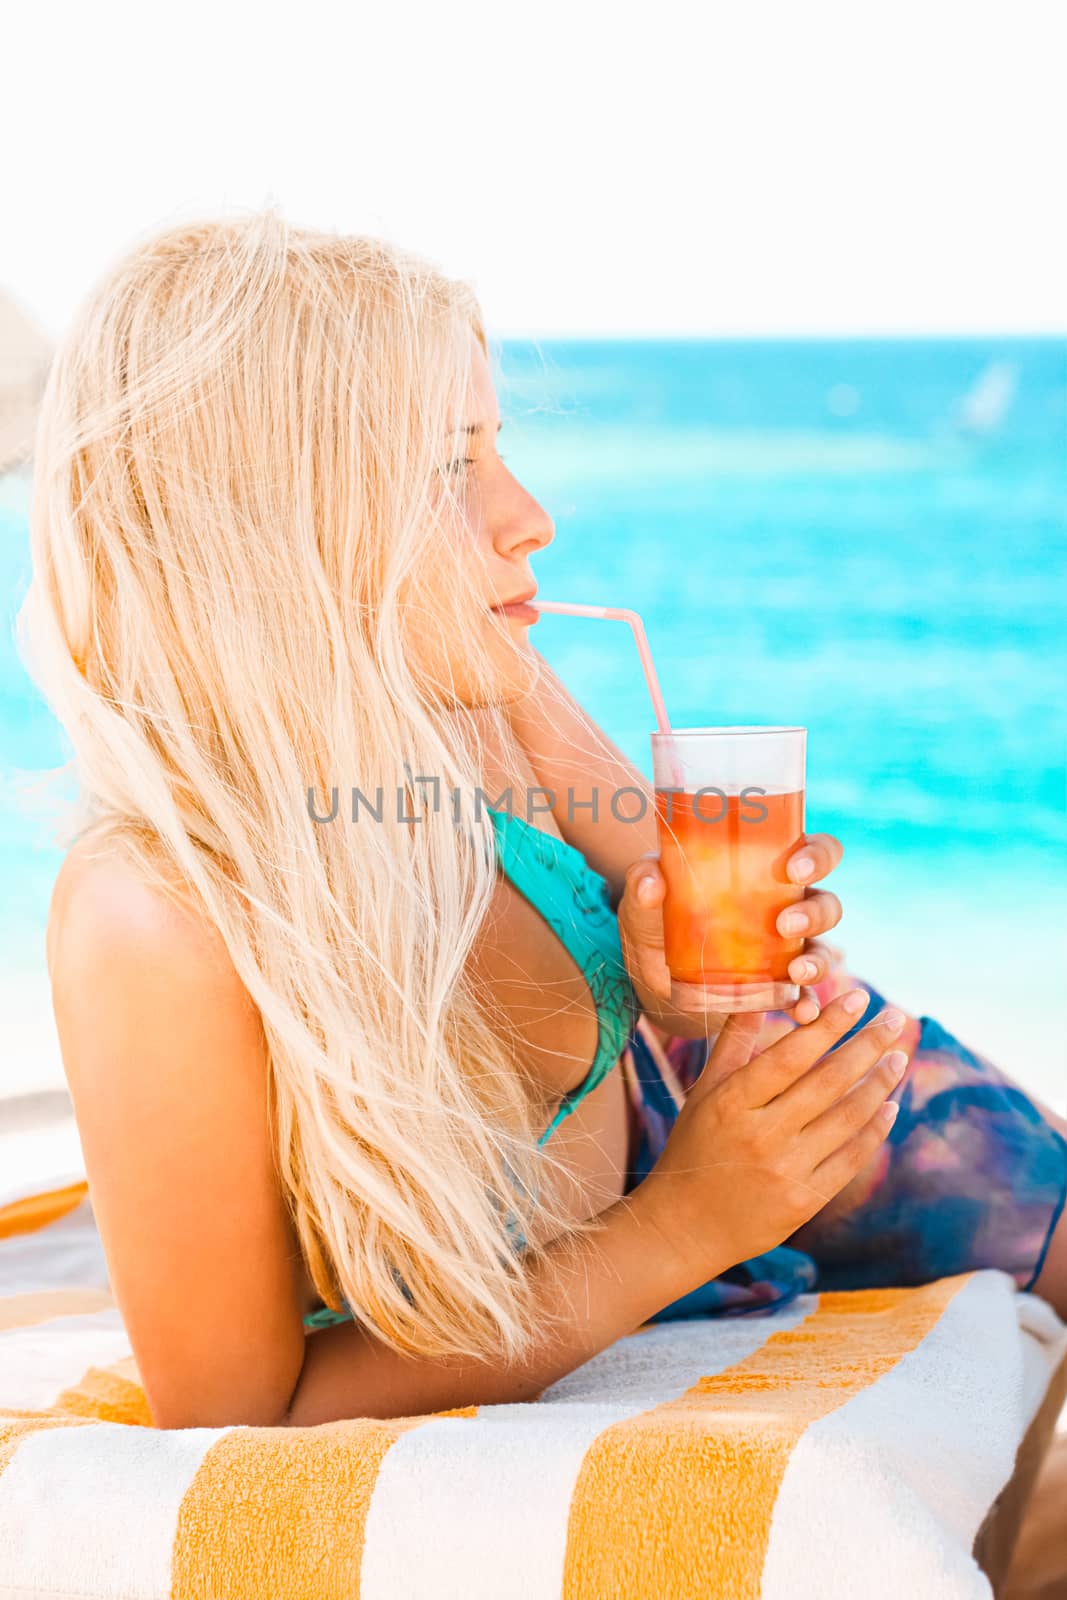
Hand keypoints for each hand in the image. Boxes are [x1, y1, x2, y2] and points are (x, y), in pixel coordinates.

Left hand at [617, 833, 845, 1029]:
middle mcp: (786, 906)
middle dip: (816, 913)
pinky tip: (802, 1011)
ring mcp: (787, 949)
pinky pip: (806, 994)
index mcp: (767, 869)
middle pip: (826, 903)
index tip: (795, 868)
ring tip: (796, 972)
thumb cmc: (656, 918)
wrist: (651, 975)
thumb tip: (650, 882)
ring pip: (824, 949)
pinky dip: (808, 1002)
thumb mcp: (646, 897)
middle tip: (786, 924)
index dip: (818, 856)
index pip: (814, 851)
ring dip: (818, 961)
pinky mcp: (778, 986)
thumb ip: (644, 881)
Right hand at [634, 986, 908, 1295]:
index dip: (829, 1024)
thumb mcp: (704, 1093)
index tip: (857, 997)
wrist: (684, 1226)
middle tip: (894, 1018)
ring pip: (846, 1118)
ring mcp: (785, 1170)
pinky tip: (890, 1107)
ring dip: (879, 1085)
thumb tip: (761, 994)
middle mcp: (760, 1134)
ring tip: (899, 1058)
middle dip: (867, 1045)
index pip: (791, 1054)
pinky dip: (874, 1131)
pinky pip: (850, 1159)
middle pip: (827, 1081)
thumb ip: (734, 1044)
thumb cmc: (694, 1149)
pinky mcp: (804, 1201)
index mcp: (732, 1102)